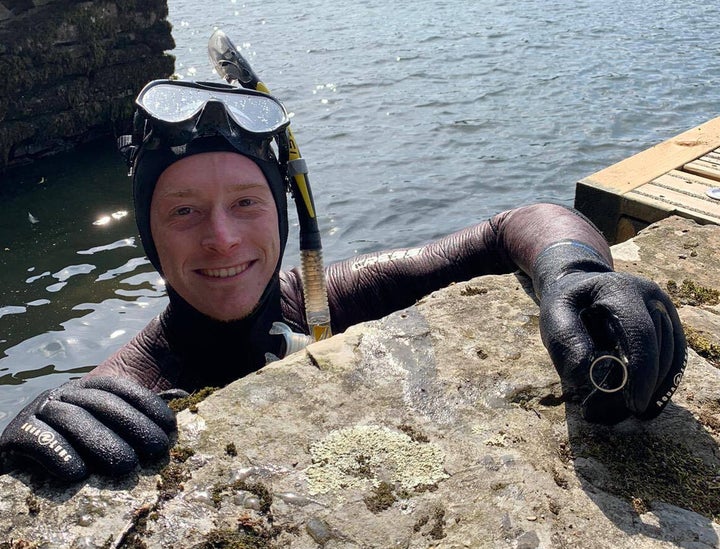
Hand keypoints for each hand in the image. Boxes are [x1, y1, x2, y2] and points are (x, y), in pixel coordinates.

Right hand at [0, 376, 176, 481]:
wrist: (22, 464)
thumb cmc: (77, 449)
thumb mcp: (107, 426)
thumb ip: (133, 418)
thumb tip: (174, 412)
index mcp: (85, 387)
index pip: (119, 386)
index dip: (146, 403)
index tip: (170, 426)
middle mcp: (62, 394)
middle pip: (100, 402)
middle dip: (133, 424)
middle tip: (157, 448)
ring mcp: (37, 411)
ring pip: (72, 419)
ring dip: (102, 441)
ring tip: (126, 465)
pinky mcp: (14, 434)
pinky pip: (36, 438)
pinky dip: (57, 454)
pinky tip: (77, 473)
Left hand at [539, 270, 686, 423]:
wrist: (580, 285)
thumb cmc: (566, 304)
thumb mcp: (554, 316)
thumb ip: (565, 341)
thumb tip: (584, 375)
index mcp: (620, 290)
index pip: (641, 333)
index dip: (642, 371)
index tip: (634, 404)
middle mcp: (650, 296)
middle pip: (659, 349)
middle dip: (642, 387)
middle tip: (611, 413)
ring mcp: (664, 308)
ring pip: (671, 357)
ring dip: (651, 390)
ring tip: (619, 411)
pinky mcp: (669, 322)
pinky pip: (675, 358)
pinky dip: (663, 384)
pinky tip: (646, 404)